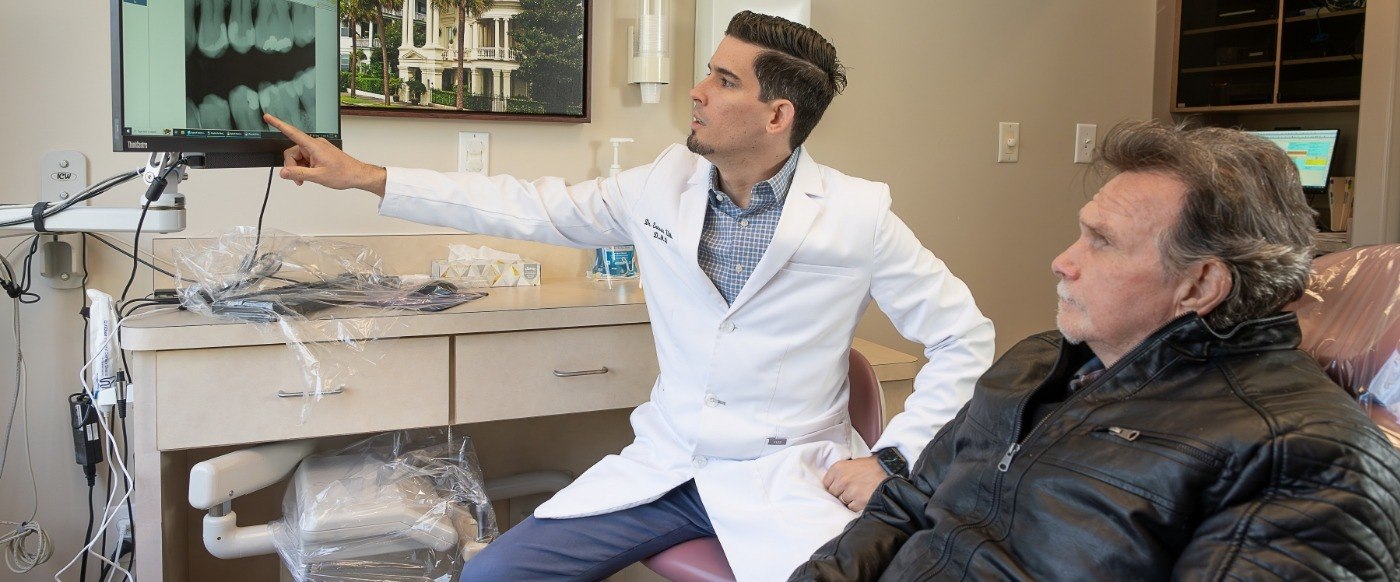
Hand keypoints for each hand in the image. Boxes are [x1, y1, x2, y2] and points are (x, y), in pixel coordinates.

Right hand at [263, 113, 386, 195]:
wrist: (357, 175)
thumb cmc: (344, 173)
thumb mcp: (318, 176)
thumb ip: (298, 174)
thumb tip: (283, 172)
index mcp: (314, 145)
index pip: (292, 132)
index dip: (278, 124)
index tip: (268, 117)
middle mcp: (314, 144)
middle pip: (292, 152)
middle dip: (292, 166)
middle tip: (298, 179)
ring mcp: (317, 149)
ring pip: (298, 157)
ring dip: (299, 169)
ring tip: (308, 178)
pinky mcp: (319, 154)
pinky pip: (305, 159)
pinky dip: (304, 168)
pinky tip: (311, 175)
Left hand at [823, 456, 885, 511]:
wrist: (888, 470)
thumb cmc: (871, 466)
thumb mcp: (852, 463)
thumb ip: (841, 473)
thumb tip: (833, 484)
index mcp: (838, 468)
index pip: (826, 483)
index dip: (834, 485)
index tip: (839, 486)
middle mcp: (842, 479)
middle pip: (833, 493)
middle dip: (840, 493)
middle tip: (851, 489)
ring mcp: (850, 491)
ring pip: (842, 501)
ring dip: (850, 499)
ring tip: (859, 492)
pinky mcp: (858, 501)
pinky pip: (851, 507)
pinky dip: (857, 504)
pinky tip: (863, 497)